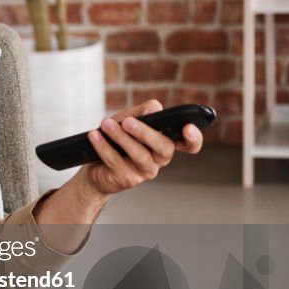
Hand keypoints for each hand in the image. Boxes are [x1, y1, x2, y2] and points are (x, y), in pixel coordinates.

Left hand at [79, 99, 203, 196]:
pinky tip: (95, 135)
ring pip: (139, 154)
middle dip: (145, 133)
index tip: (189, 127)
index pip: (189, 144)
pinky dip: (103, 146)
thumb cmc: (115, 140)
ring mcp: (145, 171)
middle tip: (127, 121)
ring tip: (106, 124)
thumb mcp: (127, 120)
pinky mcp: (128, 179)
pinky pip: (116, 161)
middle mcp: (159, 159)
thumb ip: (141, 112)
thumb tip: (154, 109)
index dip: (194, 139)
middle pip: (163, 147)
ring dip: (121, 137)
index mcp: (165, 143)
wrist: (94, 167)